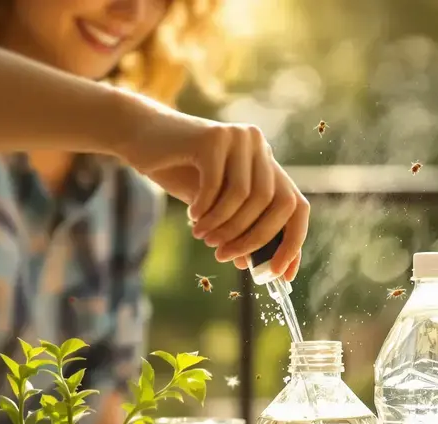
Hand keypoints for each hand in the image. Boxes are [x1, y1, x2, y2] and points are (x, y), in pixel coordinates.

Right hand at [120, 110, 307, 281]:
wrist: (141, 135)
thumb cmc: (180, 172)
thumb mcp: (214, 205)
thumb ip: (236, 227)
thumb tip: (252, 265)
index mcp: (267, 163)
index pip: (296, 206)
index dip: (292, 242)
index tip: (278, 274)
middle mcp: (259, 147)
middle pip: (274, 203)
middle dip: (252, 238)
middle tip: (224, 256)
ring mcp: (238, 138)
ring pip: (244, 197)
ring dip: (222, 225)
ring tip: (202, 236)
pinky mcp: (213, 138)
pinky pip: (216, 185)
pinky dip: (204, 208)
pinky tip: (193, 216)